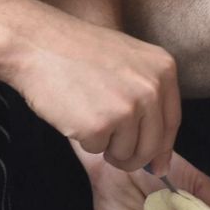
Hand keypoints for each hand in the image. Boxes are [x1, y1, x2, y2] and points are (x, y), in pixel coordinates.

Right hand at [8, 9, 180, 172]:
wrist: (38, 43)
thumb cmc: (78, 51)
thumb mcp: (128, 60)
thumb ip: (148, 95)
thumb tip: (160, 154)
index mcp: (163, 70)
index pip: (172, 122)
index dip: (163, 148)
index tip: (158, 166)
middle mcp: (152, 89)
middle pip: (152, 145)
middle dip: (134, 157)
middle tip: (114, 155)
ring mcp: (127, 107)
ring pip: (126, 152)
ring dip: (106, 146)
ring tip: (87, 115)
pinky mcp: (100, 125)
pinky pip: (98, 150)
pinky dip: (84, 140)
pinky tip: (74, 113)